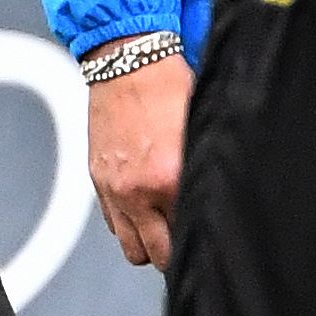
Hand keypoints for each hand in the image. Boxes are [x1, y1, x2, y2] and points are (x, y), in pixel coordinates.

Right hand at [84, 42, 190, 268]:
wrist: (127, 60)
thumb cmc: (170, 90)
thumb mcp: (199, 134)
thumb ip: (204, 175)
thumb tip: (219, 205)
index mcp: (168, 181)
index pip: (187, 240)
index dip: (201, 240)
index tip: (210, 237)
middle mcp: (137, 191)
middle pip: (157, 255)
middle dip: (173, 251)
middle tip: (188, 234)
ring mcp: (113, 187)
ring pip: (130, 246)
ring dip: (148, 240)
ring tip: (165, 222)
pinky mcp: (97, 178)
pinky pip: (112, 221)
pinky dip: (128, 220)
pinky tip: (144, 202)